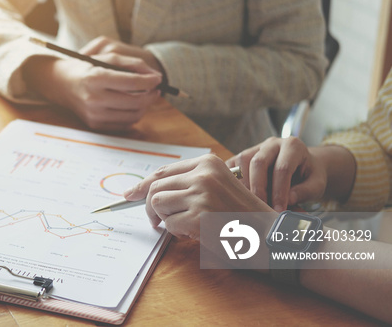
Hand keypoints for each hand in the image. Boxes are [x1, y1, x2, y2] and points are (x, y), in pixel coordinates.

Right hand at [23, 38, 162, 130]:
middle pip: (136, 102)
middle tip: (155, 88)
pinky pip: (124, 124)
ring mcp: (94, 114)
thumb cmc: (86, 67)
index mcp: (96, 78)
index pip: (132, 82)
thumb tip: (155, 76)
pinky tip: (131, 105)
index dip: (150, 80)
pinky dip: (132, 114)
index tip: (158, 78)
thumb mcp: (106, 57)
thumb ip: (132, 63)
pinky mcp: (95, 125)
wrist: (60, 84)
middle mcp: (94, 99)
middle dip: (151, 95)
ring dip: (144, 106)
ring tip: (144, 95)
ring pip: (133, 115)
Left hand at [123, 154, 272, 238]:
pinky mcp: (199, 216)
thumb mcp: (217, 186)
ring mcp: (200, 194)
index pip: (163, 171)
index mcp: (208, 163)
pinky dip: (177, 232)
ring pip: (158, 204)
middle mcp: (203, 174)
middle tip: (155, 221)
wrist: (267, 233)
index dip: (143, 184)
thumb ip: (188, 182)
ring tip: (183, 226)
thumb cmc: (240, 213)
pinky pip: (169, 224)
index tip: (129, 194)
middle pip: (155, 187)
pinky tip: (194, 233)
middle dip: (149, 207)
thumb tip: (147, 190)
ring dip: (165, 219)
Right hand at [226, 137, 327, 211]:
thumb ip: (304, 192)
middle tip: (261, 208)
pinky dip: (233, 180)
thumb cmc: (309, 176)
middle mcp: (272, 143)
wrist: (303, 167)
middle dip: (258, 188)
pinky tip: (238, 195)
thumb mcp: (316, 185)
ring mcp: (256, 147)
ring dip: (244, 185)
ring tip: (251, 204)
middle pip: (258, 162)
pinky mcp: (243, 155)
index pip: (282, 169)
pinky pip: (233, 164)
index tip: (278, 210)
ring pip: (242, 162)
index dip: (279, 192)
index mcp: (293, 146)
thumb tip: (287, 201)